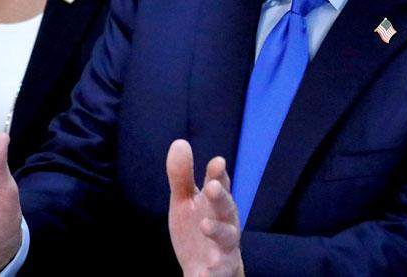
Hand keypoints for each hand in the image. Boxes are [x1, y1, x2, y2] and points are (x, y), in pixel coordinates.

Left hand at [167, 139, 243, 276]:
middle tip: (211, 187)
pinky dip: (213, 271)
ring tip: (205, 226)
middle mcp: (225, 222)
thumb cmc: (197, 229)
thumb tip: (179, 142)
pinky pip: (218, 270)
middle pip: (226, 207)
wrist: (206, 271)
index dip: (218, 174)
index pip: (219, 184)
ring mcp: (224, 247)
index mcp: (215, 203)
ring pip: (226, 237)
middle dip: (220, 197)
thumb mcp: (184, 202)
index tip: (216, 162)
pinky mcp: (220, 269)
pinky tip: (205, 270)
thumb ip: (182, 176)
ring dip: (217, 231)